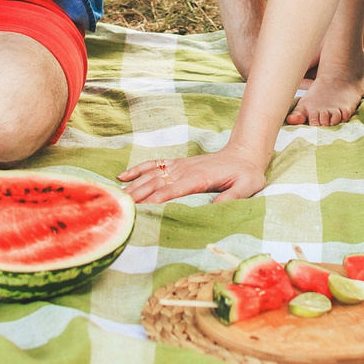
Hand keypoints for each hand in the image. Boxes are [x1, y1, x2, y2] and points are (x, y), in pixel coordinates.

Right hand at [120, 143, 269, 204]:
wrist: (245, 154)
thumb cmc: (247, 174)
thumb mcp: (247, 187)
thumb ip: (231, 197)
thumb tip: (213, 209)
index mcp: (199, 179)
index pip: (171, 191)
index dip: (154, 200)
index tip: (139, 209)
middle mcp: (185, 170)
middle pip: (155, 183)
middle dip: (137, 195)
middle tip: (119, 208)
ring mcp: (180, 166)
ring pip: (152, 175)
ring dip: (134, 185)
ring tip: (117, 196)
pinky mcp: (178, 164)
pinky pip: (155, 165)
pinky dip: (138, 169)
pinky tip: (123, 175)